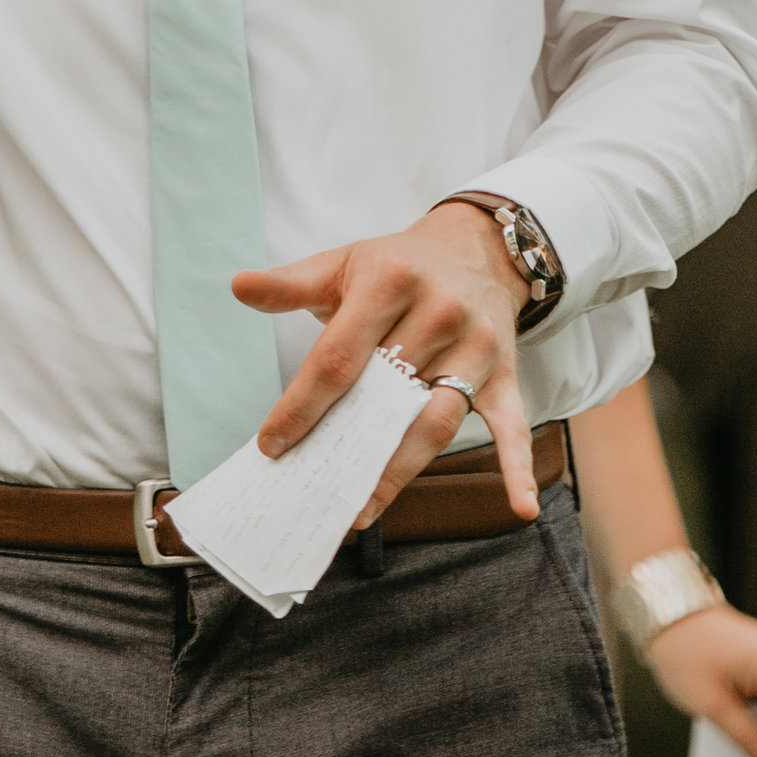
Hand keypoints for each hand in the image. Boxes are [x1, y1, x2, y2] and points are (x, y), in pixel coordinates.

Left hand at [233, 201, 535, 528]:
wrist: (476, 246)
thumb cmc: (398, 264)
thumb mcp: (344, 262)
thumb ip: (291, 283)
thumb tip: (239, 285)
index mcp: (390, 283)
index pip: (337, 359)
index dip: (301, 406)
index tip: (273, 446)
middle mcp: (438, 313)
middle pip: (384, 397)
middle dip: (345, 447)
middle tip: (312, 491)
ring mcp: (475, 347)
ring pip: (434, 421)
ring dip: (398, 470)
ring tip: (361, 509)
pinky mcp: (504, 374)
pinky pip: (512, 425)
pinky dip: (516, 467)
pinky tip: (518, 509)